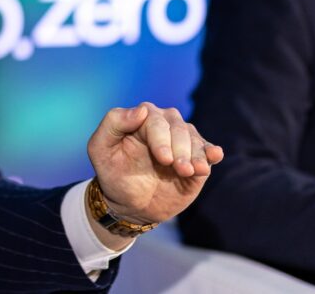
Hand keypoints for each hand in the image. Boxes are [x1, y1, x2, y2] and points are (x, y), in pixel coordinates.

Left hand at [86, 102, 223, 244]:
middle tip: (180, 169)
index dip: (161, 138)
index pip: (155, 119)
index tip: (164, 159)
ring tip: (192, 172)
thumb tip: (140, 110)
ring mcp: (182, 141)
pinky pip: (208, 151)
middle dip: (180, 148)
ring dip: (196, 155)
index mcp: (141, 119)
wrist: (130, 203)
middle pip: (178, 127)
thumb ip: (114, 123)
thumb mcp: (100, 148)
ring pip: (194, 139)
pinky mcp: (196, 158)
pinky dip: (212, 153)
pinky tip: (214, 156)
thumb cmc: (113, 173)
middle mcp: (164, 125)